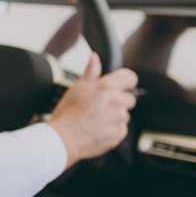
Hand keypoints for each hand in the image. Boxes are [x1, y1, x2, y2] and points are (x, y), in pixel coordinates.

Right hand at [46, 53, 138, 167]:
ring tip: (97, 118)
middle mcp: (117, 102)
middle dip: (119, 99)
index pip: (130, 77)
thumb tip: (95, 58)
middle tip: (102, 104)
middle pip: (130, 97)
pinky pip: (122, 128)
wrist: (64, 139)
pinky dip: (113, 127)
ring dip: (115, 115)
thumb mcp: (77, 88)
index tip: (120, 84)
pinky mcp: (120, 134)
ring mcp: (120, 119)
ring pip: (124, 113)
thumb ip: (90, 72)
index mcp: (107, 87)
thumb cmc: (68, 113)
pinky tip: (99, 128)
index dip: (125, 80)